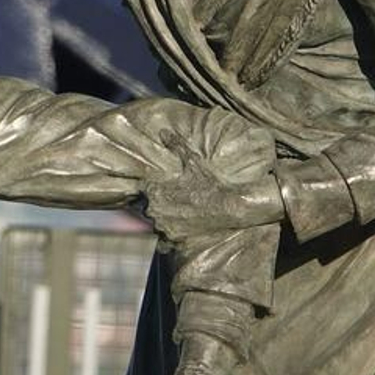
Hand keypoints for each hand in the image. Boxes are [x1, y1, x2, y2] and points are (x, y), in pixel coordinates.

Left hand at [142, 130, 282, 243]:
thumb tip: (163, 131)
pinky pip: (161, 242)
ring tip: (179, 217)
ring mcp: (162, 225)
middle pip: (147, 208)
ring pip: (155, 224)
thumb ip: (177, 146)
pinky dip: (167, 239)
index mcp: (155, 190)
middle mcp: (154, 209)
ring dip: (163, 221)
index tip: (165, 189)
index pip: (143, 190)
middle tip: (175, 203)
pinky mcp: (172, 239)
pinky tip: (178, 232)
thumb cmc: (211, 182)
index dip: (153, 189)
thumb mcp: (194, 161)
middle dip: (158, 206)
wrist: (230, 206)